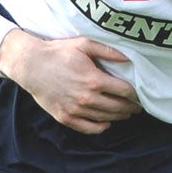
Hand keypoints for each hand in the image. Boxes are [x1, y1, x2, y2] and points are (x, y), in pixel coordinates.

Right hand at [0, 29, 140, 134]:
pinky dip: (101, 127)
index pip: (124, 91)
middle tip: (137, 106)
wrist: (31, 65)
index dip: (135, 94)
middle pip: (118, 107)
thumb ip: (107, 50)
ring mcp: (76, 110)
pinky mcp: (65, 118)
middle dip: (130, 107)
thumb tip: (128, 58)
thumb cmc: (58, 52)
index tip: (140, 94)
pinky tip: (106, 122)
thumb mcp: (83, 44)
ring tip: (125, 113)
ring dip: (118, 117)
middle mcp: (87, 98)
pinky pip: (88, 128)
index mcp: (94, 80)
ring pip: (105, 118)